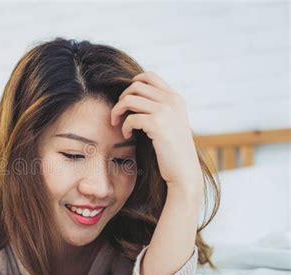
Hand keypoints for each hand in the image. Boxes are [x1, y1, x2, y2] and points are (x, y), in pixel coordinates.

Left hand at [111, 71, 201, 189]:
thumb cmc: (172, 151)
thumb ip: (158, 109)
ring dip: (117, 111)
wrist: (184, 171)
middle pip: (136, 86)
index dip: (132, 84)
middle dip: (121, 99)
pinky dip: (124, 127)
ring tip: (117, 124)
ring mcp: (165, 111)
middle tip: (118, 114)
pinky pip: (130, 118)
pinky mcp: (157, 124)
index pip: (149, 76)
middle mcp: (172, 100)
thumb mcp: (170, 123)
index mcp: (175, 98)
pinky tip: (127, 135)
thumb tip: (134, 98)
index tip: (126, 101)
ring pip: (129, 99)